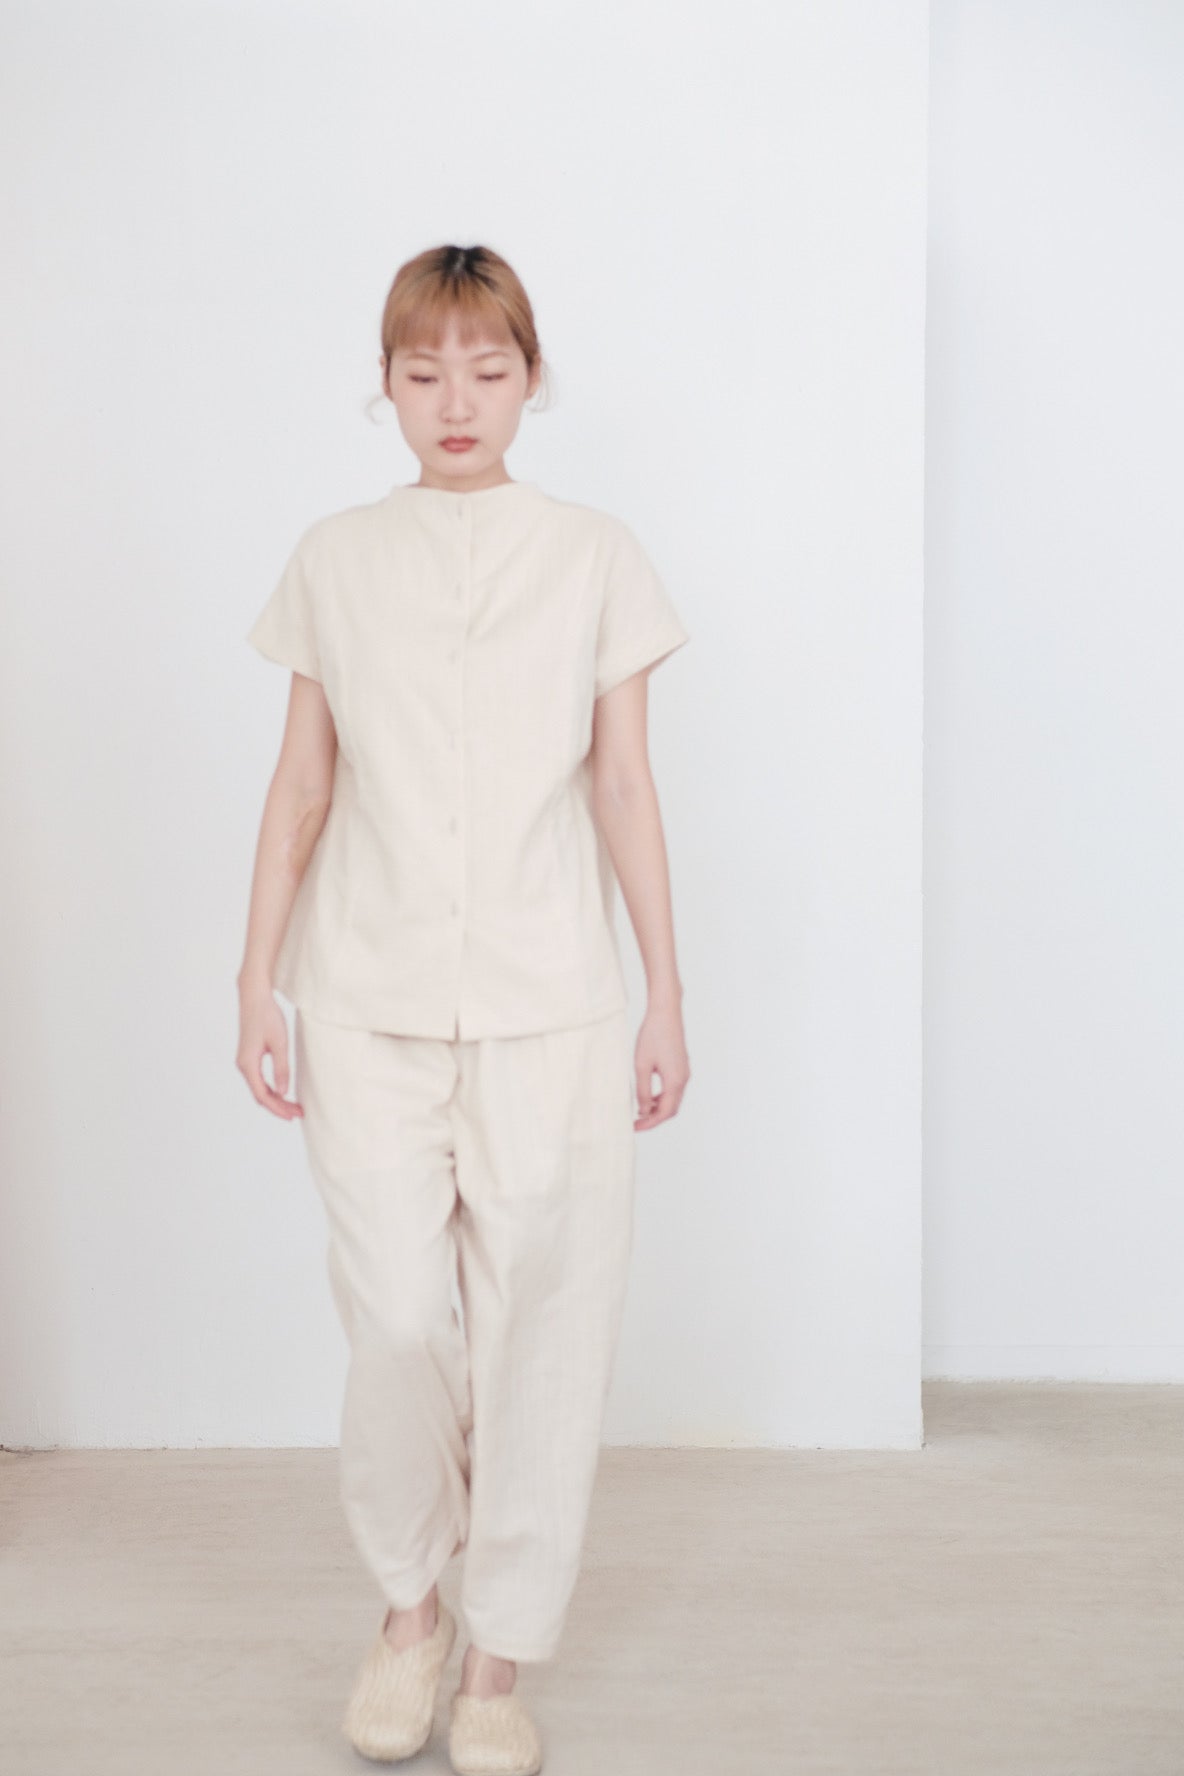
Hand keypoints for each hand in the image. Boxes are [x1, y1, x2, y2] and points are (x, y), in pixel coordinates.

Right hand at [237, 980, 302, 1120]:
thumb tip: (283, 1092)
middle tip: (297, 1114)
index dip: (278, 1108)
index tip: (293, 1115)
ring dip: (276, 1099)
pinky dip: (271, 1088)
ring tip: (293, 1106)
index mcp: (248, 1064)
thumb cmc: (267, 1017)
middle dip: (279, 1107)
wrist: (255, 997)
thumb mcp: (279, 1043)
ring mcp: (245, 1061)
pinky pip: (259, 1079)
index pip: (263, 1095)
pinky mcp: (249, 1056)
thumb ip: (281, 1069)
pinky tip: (283, 1092)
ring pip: (260, 1088)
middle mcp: (243, 1065)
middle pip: (260, 1095)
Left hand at [633, 1002, 689, 1129]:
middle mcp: (683, 1079)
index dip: (650, 1123)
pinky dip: (661, 1097)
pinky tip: (648, 1095)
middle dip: (654, 1118)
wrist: (666, 1012)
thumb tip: (643, 1110)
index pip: (665, 1112)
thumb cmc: (652, 1035)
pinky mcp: (681, 1065)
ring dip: (658, 1108)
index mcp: (675, 1081)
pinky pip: (673, 1088)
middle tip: (636, 1123)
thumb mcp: (641, 1065)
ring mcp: (684, 1072)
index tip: (635, 1127)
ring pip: (673, 1099)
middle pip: (671, 1109)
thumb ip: (643, 1091)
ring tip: (639, 1110)